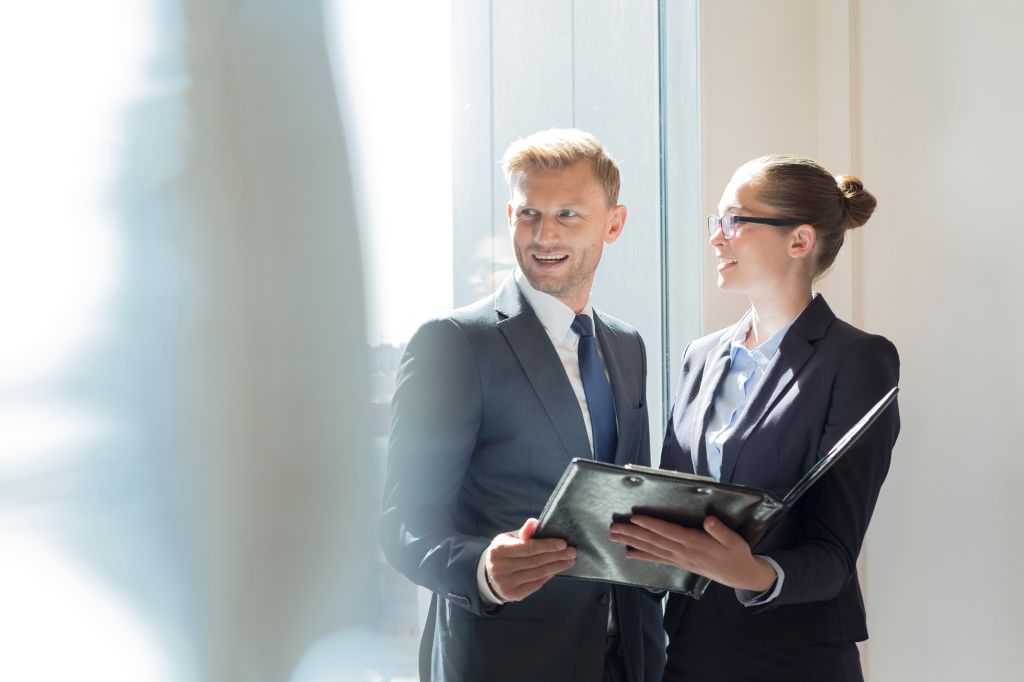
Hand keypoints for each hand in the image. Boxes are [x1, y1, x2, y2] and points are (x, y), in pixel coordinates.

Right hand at [484, 518, 576, 601]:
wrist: (489, 575)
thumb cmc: (505, 552)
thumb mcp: (509, 539)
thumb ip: (524, 532)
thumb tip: (535, 522)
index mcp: (499, 550)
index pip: (529, 548)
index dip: (547, 546)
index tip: (563, 543)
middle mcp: (501, 567)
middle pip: (535, 561)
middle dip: (557, 556)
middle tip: (572, 552)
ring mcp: (506, 583)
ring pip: (538, 573)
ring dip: (556, 566)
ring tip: (569, 561)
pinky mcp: (513, 594)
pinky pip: (536, 584)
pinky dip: (548, 576)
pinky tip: (557, 569)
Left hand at [609, 515, 775, 592]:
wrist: (739, 575)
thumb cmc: (736, 553)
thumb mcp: (734, 540)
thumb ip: (720, 531)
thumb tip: (709, 521)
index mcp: (694, 543)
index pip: (668, 532)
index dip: (651, 525)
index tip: (635, 518)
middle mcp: (682, 552)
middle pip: (654, 541)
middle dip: (633, 533)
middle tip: (614, 528)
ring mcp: (679, 559)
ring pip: (651, 550)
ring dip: (632, 542)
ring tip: (615, 537)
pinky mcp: (679, 564)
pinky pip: (657, 559)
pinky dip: (642, 556)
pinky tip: (629, 554)